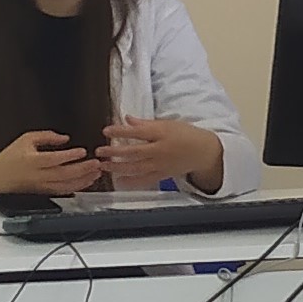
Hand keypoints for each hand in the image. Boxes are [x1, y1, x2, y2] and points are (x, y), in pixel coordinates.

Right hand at [0, 131, 101, 204]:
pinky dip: (77, 187)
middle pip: (63, 174)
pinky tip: (87, 181)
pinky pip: (63, 191)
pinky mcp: (44, 192)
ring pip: (66, 186)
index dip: (69, 155)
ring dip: (83, 180)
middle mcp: (38, 175)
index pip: (53, 159)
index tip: (83, 151)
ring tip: (97, 172)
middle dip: (82, 169)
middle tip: (96, 163)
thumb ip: (46, 137)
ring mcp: (42, 185)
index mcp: (32, 160)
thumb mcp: (26, 139)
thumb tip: (65, 138)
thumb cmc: (12, 156)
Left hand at [101, 115, 226, 191]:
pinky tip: (119, 181)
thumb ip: (146, 123)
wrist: (204, 152)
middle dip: (114, 152)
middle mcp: (160, 150)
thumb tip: (127, 119)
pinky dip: (132, 182)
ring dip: (118, 167)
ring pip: (136, 167)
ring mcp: (161, 165)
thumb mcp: (167, 124)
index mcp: (161, 134)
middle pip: (134, 152)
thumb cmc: (186, 134)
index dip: (120, 131)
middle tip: (99, 151)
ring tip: (103, 166)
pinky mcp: (163, 175)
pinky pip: (145, 180)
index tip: (106, 131)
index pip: (138, 132)